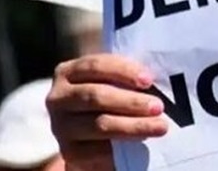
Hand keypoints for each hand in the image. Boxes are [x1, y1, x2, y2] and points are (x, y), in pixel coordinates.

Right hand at [46, 54, 167, 170]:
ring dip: (133, 125)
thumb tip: (158, 80)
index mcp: (69, 72)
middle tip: (159, 107)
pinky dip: (121, 146)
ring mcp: (60, 126)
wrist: (94, 136)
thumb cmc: (111, 97)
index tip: (148, 80)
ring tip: (159, 126)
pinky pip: (96, 150)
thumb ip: (127, 77)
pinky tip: (141, 144)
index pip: (95, 65)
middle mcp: (58, 97)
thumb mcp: (114, 82)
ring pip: (100, 124)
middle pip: (96, 96)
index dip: (123, 71)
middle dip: (131, 101)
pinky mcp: (69, 151)